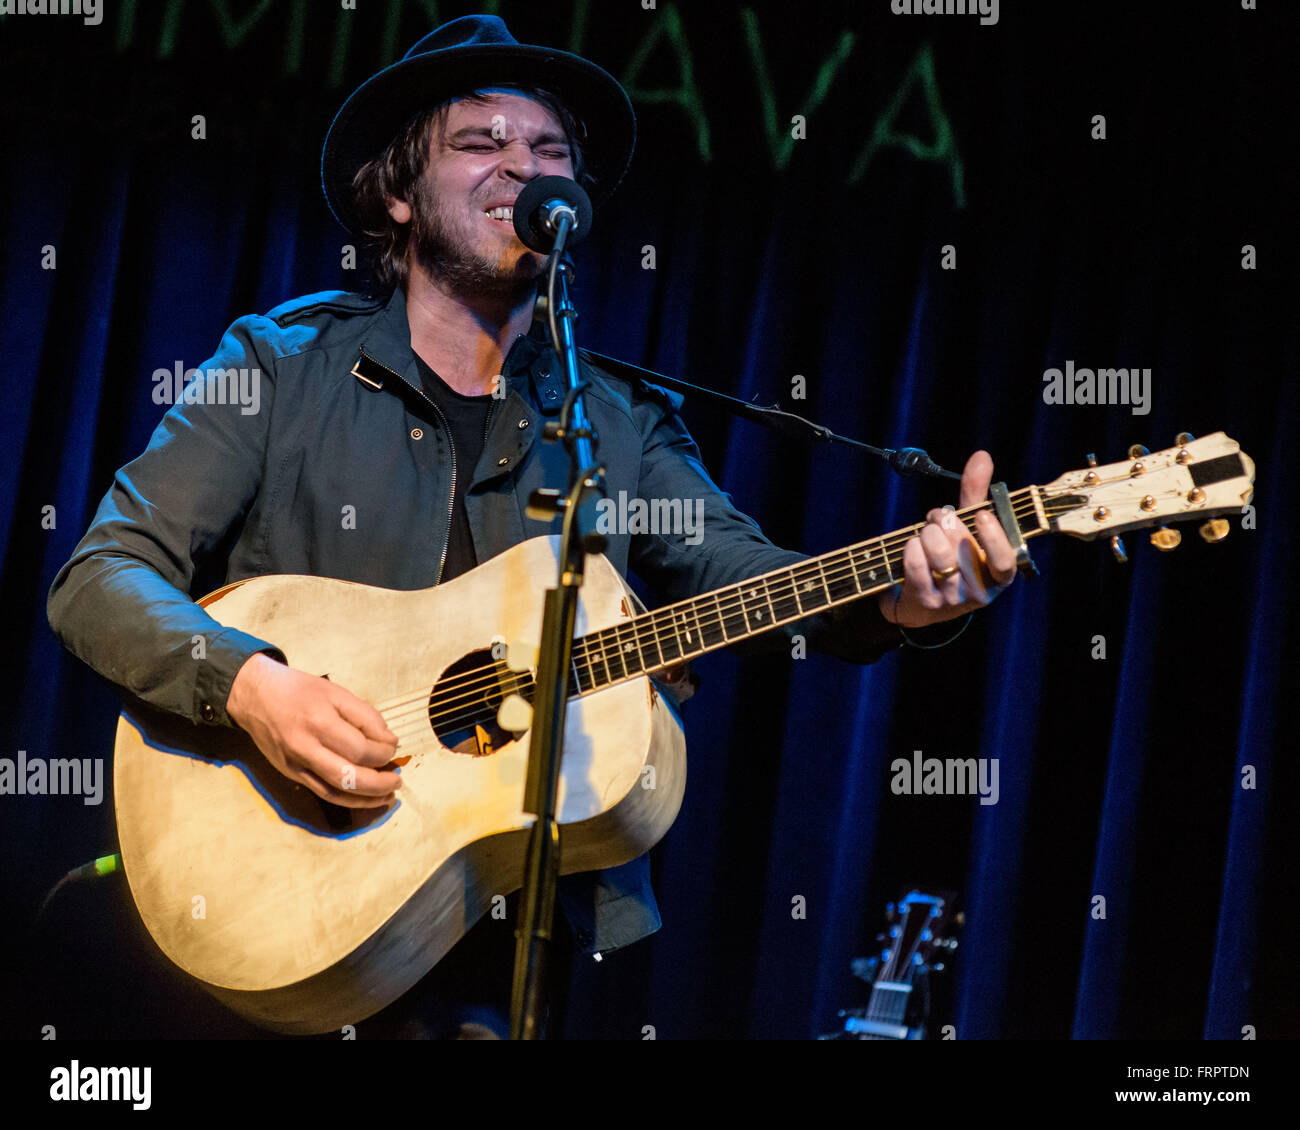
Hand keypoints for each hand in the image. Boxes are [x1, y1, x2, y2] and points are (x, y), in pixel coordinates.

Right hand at [226, 653, 400, 808]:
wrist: (255, 696)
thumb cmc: (299, 690)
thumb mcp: (336, 692)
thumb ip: (365, 716)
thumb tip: (388, 741)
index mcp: (320, 722)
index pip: (360, 748)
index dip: (383, 752)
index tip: (393, 746)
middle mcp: (306, 748)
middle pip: (349, 777)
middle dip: (379, 783)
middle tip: (397, 779)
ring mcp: (296, 765)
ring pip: (336, 792)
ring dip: (367, 798)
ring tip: (388, 795)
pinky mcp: (291, 774)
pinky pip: (323, 793)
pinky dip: (347, 799)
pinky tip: (365, 798)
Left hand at [878, 450, 1017, 630]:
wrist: (920, 600)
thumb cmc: (952, 556)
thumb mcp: (968, 526)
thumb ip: (976, 493)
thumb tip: (982, 456)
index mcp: (999, 574)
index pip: (1004, 561)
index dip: (994, 538)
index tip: (981, 515)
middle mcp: (980, 591)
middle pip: (963, 550)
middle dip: (946, 522)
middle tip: (939, 516)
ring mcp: (952, 600)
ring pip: (939, 556)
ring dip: (928, 533)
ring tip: (926, 531)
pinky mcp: (925, 602)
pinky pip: (916, 564)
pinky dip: (911, 546)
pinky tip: (912, 545)